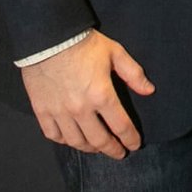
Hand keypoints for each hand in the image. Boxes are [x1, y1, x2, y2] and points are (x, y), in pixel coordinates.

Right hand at [20, 29, 155, 158]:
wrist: (50, 39)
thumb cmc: (84, 44)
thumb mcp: (116, 53)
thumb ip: (134, 74)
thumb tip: (149, 91)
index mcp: (102, 95)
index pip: (121, 126)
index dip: (130, 138)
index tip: (134, 144)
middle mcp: (80, 108)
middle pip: (99, 139)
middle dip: (112, 149)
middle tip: (119, 153)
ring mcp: (59, 112)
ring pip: (76, 141)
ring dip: (90, 148)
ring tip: (98, 147)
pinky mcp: (42, 110)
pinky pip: (53, 135)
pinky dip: (64, 140)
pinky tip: (72, 139)